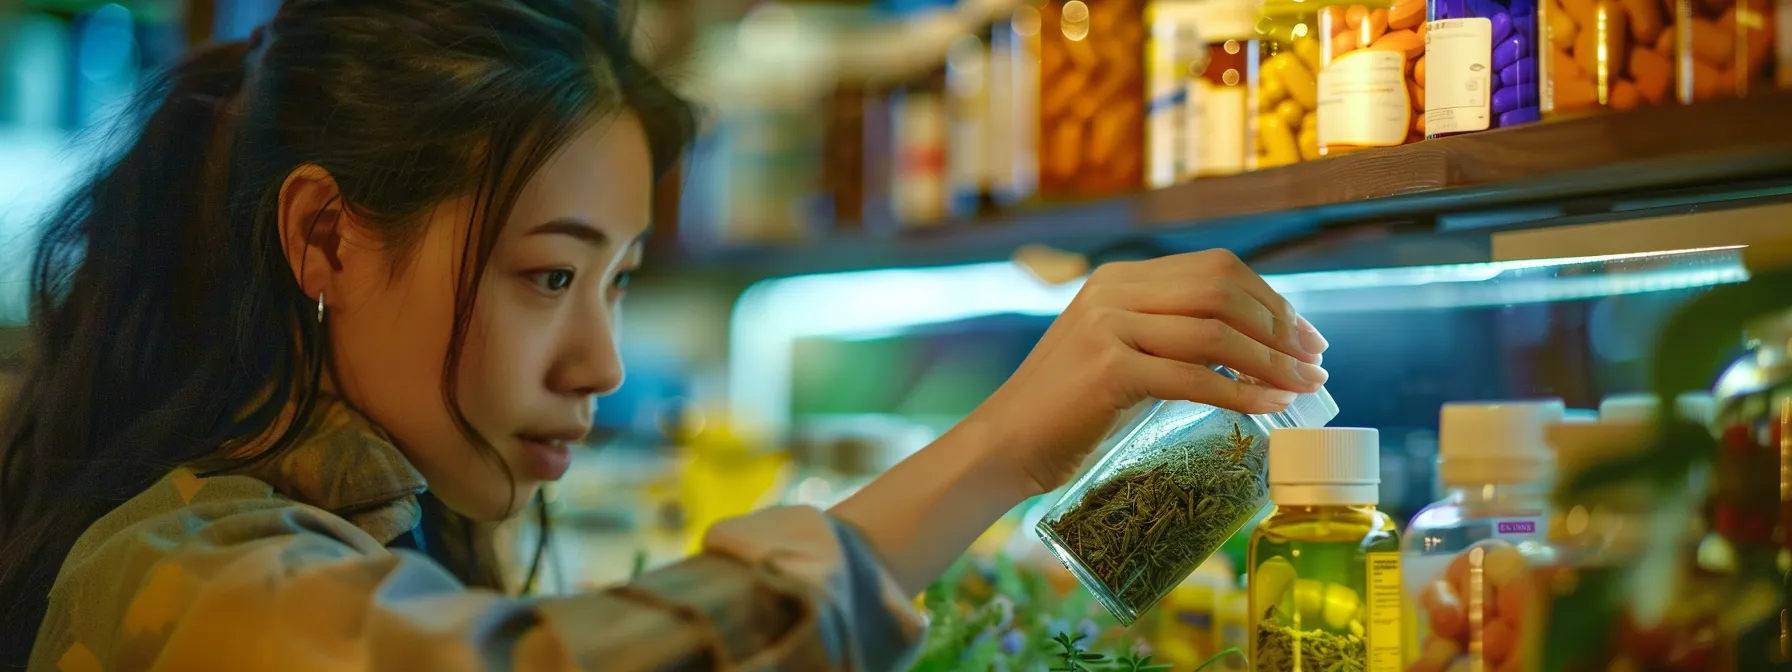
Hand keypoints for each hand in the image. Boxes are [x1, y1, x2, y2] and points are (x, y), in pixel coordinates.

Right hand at [967, 250, 1329, 496]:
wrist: (1006, 443)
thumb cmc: (1067, 410)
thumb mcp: (1117, 353)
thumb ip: (1167, 337)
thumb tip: (1250, 348)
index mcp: (1118, 279)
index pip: (1214, 268)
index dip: (1269, 298)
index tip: (1303, 333)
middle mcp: (1113, 292)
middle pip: (1222, 290)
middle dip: (1280, 324)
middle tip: (1314, 359)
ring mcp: (1108, 328)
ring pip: (1216, 333)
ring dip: (1272, 361)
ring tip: (1304, 386)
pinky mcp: (1109, 371)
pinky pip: (1196, 378)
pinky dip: (1243, 394)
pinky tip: (1271, 407)